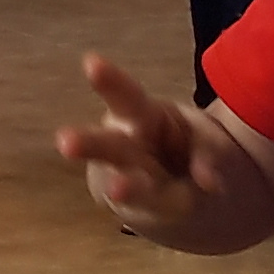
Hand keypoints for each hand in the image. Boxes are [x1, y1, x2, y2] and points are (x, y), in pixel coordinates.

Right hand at [56, 54, 251, 238]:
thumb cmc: (183, 145)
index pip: (122, 96)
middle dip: (86, 143)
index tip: (91, 63)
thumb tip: (208, 182)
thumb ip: (207, 155)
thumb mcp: (204, 138)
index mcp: (138, 116)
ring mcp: (134, 184)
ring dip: (125, 187)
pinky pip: (165, 207)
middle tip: (66, 142)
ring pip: (127, 185)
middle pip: (104, 145)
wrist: (182, 185)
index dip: (109, 81)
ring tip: (117, 189)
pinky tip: (195, 196)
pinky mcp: (150, 210)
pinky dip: (183, 201)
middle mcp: (126, 150)